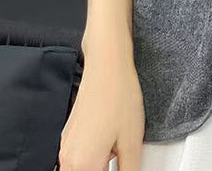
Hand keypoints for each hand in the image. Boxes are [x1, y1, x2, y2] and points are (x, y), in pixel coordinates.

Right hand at [58, 43, 144, 170]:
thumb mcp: (132, 142)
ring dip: (97, 167)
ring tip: (116, 154)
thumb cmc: (118, 95)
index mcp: (83, 164)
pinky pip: (77, 159)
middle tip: (120, 161)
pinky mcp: (68, 136)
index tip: (123, 167)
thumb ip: (129, 170)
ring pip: (80, 170)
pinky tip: (108, 146)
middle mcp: (68, 158)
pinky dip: (92, 160)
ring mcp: (65, 146)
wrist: (106, 65)